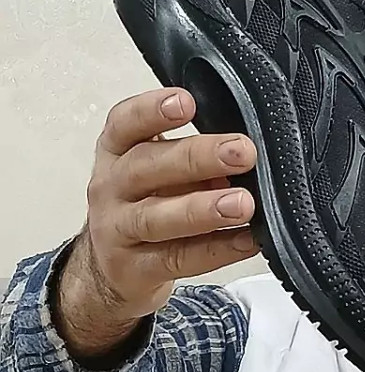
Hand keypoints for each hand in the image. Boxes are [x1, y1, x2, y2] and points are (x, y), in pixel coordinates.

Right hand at [57, 87, 258, 354]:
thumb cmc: (146, 202)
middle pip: (147, 167)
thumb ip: (193, 158)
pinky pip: (179, 259)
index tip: (187, 102)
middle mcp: (111, 187)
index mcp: (118, 151)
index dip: (152, 110)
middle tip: (243, 152)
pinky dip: (218, 249)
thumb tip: (246, 153)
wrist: (107, 270)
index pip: (125, 123)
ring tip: (244, 204)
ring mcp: (118, 230)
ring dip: (204, 210)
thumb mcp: (158, 170)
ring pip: (157, 218)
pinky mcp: (134, 270)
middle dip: (198, 157)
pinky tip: (249, 240)